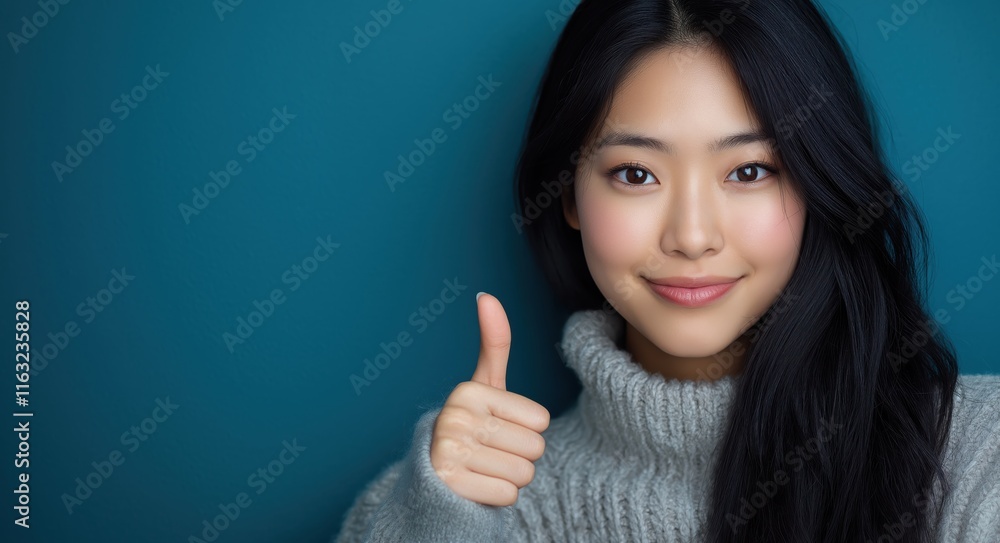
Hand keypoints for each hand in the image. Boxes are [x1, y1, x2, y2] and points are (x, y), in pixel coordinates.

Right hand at [429, 292, 550, 506]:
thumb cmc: (471, 427)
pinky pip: (508, 495)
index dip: (525, 431)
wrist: (434, 477)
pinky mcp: (451, 485)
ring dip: (509, 477)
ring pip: (524, 474)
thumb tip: (486, 295)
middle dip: (518, 456)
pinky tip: (476, 486)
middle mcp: (456, 417)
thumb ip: (493, 343)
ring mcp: (450, 452)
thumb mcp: (484, 386)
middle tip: (489, 452)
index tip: (495, 428)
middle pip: (535, 448)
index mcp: (469, 391)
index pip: (541, 421)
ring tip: (482, 467)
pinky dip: (498, 497)